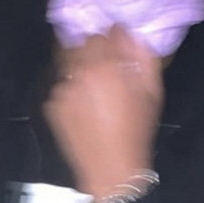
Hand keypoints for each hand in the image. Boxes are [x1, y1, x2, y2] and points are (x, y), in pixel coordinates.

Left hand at [44, 26, 163, 198]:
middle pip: (83, 45)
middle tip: (106, 68)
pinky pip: (63, 88)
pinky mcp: (52, 105)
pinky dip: (72, 91)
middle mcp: (80, 73)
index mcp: (106, 66)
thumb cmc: (135, 132)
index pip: (104, 33)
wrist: (109, 168)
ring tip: (95, 91)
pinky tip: (85, 108)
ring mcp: (63, 89)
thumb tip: (131, 35)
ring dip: (81, 70)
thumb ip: (142, 57)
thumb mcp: (151, 92)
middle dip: (95, 51)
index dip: (112, 37)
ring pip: (70, 65)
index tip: (118, 44)